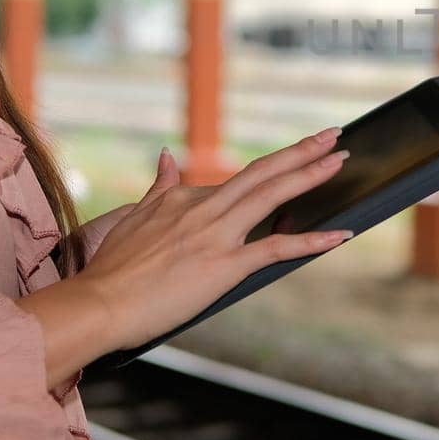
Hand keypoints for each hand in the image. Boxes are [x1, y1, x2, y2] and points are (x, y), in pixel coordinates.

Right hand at [72, 130, 350, 352]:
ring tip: (339, 159)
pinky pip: (277, 248)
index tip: (296, 159)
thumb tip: (166, 154)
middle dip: (301, 151)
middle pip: (263, 172)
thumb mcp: (133, 218)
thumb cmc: (111, 270)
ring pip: (273, 195)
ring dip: (310, 174)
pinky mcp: (225, 266)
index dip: (271, 169)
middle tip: (333, 135)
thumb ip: (158, 187)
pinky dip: (313, 241)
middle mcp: (204, 208)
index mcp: (183, 198)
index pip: (237, 181)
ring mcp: (216, 235)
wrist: (97, 304)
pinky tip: (341, 235)